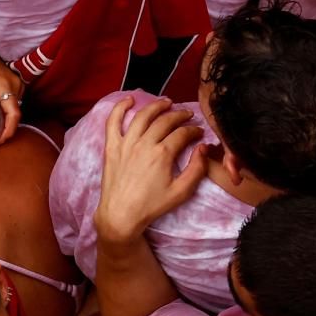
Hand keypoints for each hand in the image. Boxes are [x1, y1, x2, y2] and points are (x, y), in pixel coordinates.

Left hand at [92, 96, 206, 243]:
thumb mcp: (181, 192)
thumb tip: (203, 148)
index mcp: (162, 154)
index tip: (198, 132)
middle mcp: (144, 144)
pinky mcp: (112, 147)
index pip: (183, 133)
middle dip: (180, 115)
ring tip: (167, 102)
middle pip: (165, 121)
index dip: (194, 130)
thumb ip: (196, 169)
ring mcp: (126, 143)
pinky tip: (129, 100)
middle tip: (188, 115)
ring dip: (157, 106)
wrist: (120, 215)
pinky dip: (120, 108)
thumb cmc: (151, 206)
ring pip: (143, 116)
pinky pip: (113, 122)